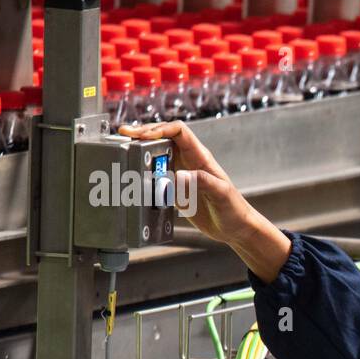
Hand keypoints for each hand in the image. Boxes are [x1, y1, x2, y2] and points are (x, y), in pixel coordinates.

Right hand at [118, 120, 291, 282]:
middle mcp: (189, 162)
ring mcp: (181, 175)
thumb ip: (203, 182)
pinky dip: (143, 173)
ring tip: (123, 149)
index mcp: (201, 157)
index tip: (143, 135)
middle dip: (143, 133)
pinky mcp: (176, 190)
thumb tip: (179, 175)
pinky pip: (156, 176)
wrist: (236, 229)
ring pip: (157, 155)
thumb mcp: (221, 194)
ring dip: (140, 151)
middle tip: (124, 134)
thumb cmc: (235, 210)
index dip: (160, 128)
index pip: (179, 131)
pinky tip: (133, 174)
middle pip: (163, 138)